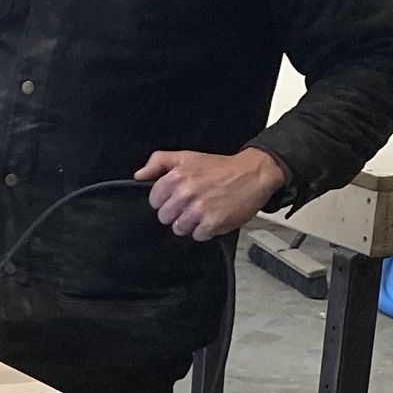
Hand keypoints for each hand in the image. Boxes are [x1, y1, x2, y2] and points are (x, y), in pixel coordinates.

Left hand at [134, 148, 285, 240]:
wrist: (253, 173)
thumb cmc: (219, 167)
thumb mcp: (187, 157)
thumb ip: (160, 162)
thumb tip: (139, 175)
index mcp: (178, 176)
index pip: (155, 200)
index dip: (166, 200)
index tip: (178, 195)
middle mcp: (186, 193)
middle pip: (165, 217)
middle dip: (177, 212)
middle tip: (193, 203)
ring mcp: (198, 210)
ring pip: (179, 228)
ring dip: (190, 223)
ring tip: (203, 210)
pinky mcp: (212, 223)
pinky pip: (197, 235)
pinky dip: (205, 229)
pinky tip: (213, 216)